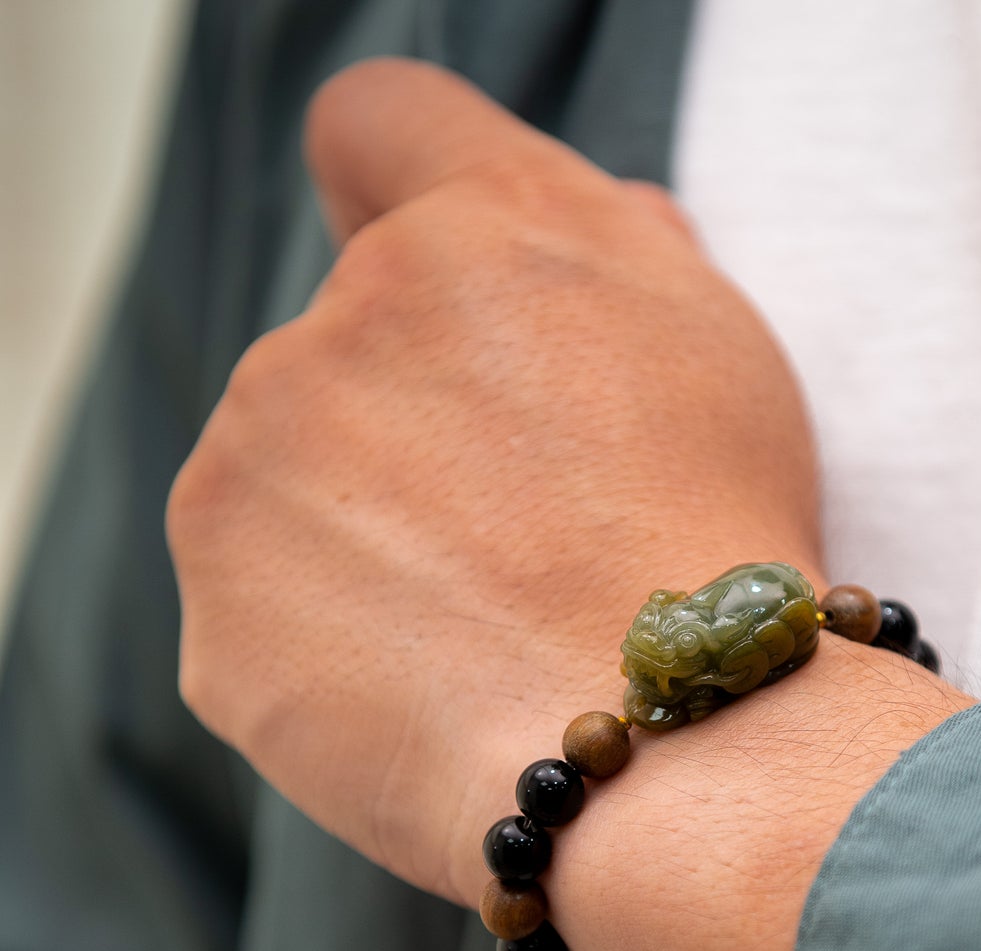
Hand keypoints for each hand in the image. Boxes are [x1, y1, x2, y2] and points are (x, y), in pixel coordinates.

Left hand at [168, 59, 970, 950]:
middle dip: (419, 415)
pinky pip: (270, 614)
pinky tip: (435, 693)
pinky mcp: (219, 622)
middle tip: (528, 531)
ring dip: (368, 535)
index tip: (439, 282)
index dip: (404, 187)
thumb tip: (567, 227)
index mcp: (468, 238)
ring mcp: (253, 475)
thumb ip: (614, 248)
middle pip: (345, 342)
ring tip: (490, 628)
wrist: (677, 753)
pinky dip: (337, 650)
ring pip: (293, 481)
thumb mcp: (716, 345)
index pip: (379, 126)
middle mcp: (333, 327)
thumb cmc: (721, 551)